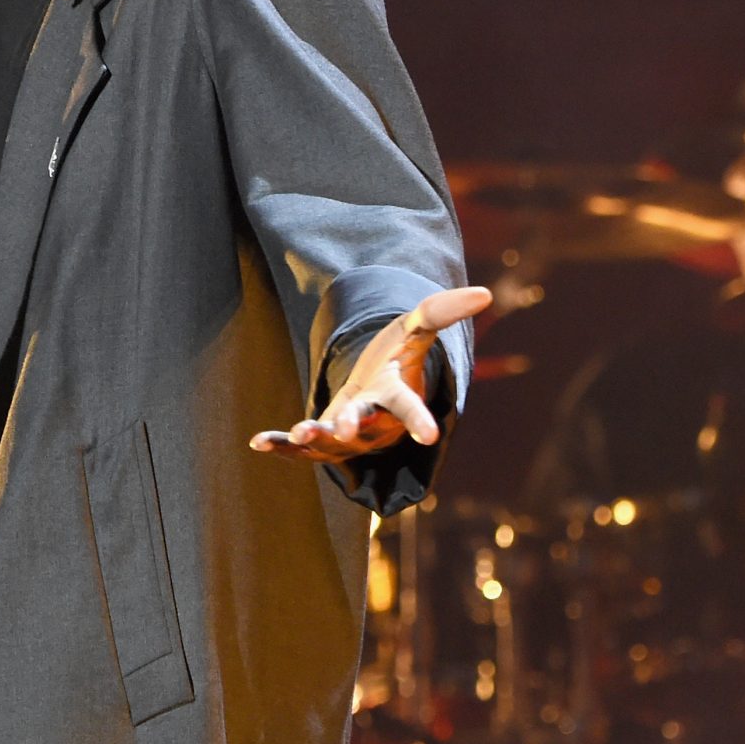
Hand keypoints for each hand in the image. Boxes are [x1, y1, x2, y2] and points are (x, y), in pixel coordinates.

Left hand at [250, 285, 492, 459]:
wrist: (376, 396)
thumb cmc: (396, 363)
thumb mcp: (414, 331)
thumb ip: (442, 312)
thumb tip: (486, 294)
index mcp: (395, 397)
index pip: (410, 407)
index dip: (419, 420)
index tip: (431, 436)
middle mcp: (372, 422)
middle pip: (364, 427)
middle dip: (353, 426)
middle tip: (344, 427)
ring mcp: (346, 436)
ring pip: (330, 443)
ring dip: (314, 437)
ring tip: (298, 432)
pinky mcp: (322, 442)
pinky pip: (301, 449)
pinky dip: (282, 446)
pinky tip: (258, 442)